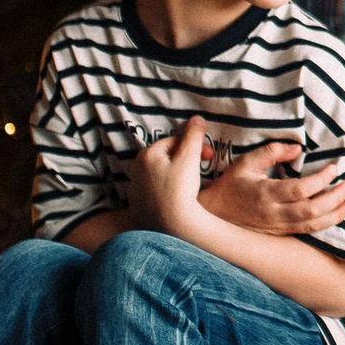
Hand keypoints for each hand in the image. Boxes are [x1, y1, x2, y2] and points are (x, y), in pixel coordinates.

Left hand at [129, 115, 211, 236]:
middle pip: (165, 157)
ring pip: (158, 175)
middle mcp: (135, 170)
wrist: (172, 226)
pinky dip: (165, 192)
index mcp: (146, 155)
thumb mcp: (190, 158)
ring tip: (190, 185)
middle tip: (200, 169)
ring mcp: (135, 190)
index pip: (173, 141)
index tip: (209, 156)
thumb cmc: (180, 190)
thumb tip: (197, 118)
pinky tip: (178, 199)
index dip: (194, 145)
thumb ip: (193, 136)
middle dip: (184, 159)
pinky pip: (153, 193)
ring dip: (174, 175)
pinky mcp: (137, 207)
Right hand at [201, 141, 344, 236]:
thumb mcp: (246, 163)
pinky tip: (337, 215)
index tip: (334, 168)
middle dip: (335, 199)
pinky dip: (324, 224)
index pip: (301, 190)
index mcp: (266, 194)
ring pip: (312, 225)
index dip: (321, 180)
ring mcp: (277, 227)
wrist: (213, 216)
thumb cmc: (231, 185)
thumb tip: (297, 148)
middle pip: (311, 210)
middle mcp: (274, 215)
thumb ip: (271, 152)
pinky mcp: (280, 234)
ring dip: (335, 215)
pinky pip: (306, 231)